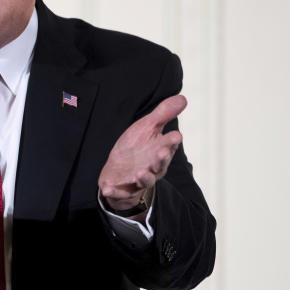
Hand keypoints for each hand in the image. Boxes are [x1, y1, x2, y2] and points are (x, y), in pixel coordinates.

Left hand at [98, 95, 186, 210]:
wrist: (120, 169)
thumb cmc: (137, 146)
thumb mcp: (147, 127)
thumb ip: (163, 114)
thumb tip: (183, 98)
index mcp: (161, 149)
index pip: (170, 144)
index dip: (172, 140)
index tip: (174, 135)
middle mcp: (154, 166)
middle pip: (161, 164)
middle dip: (162, 159)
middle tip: (162, 152)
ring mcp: (139, 179)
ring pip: (146, 180)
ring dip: (144, 177)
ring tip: (139, 173)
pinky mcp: (124, 188)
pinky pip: (120, 192)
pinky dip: (114, 191)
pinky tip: (106, 189)